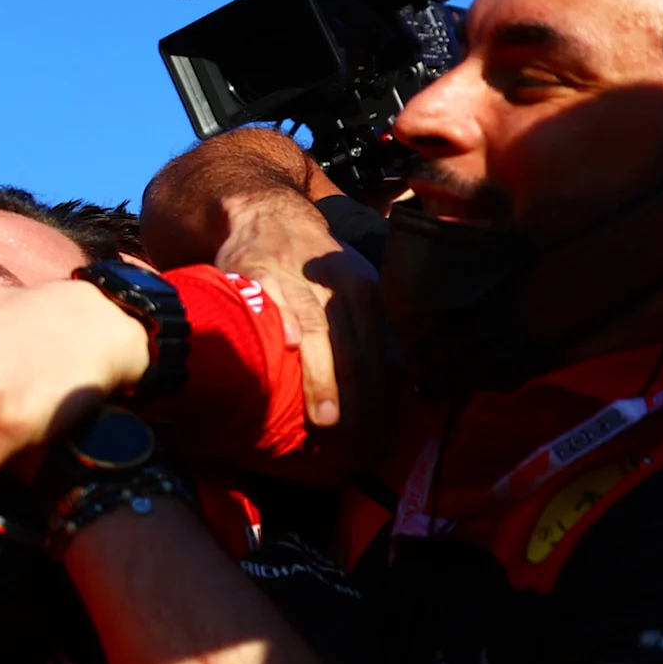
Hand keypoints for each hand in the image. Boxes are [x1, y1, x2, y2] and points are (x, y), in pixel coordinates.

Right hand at [207, 190, 379, 431]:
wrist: (268, 213)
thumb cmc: (314, 264)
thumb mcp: (354, 288)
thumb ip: (375, 333)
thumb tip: (405, 384)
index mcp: (367, 294)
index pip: (380, 358)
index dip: (381, 404)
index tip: (377, 445)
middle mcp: (338, 287)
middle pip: (355, 353)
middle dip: (357, 406)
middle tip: (355, 450)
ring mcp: (297, 279)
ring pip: (319, 333)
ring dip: (324, 378)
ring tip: (327, 420)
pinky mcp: (257, 272)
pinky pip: (273, 301)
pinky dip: (283, 322)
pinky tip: (289, 347)